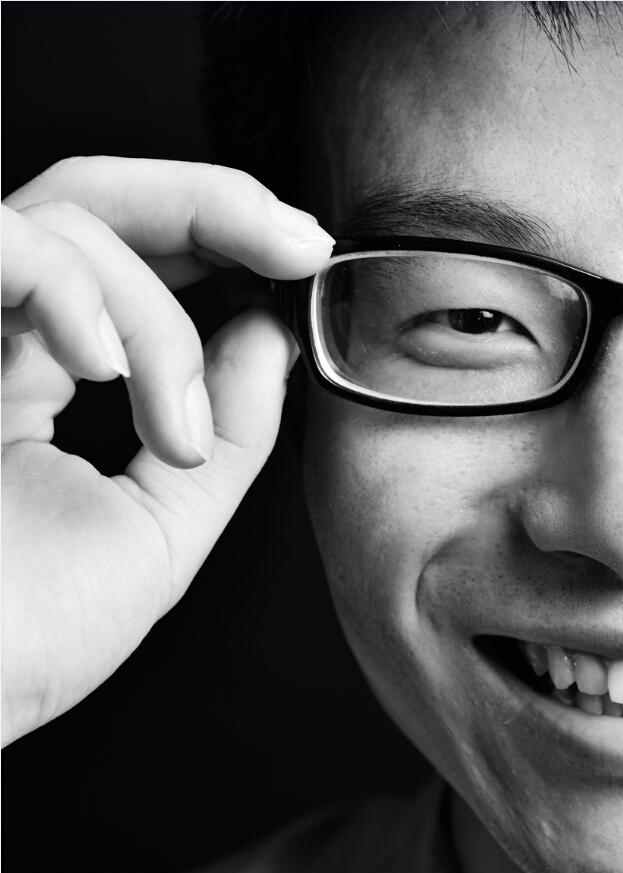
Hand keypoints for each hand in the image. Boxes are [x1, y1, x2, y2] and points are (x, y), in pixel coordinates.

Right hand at [1, 157, 332, 743]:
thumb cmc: (19, 641)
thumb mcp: (159, 527)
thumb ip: (229, 434)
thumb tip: (273, 334)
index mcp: (33, 371)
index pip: (127, 255)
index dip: (220, 230)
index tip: (307, 254)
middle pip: (95, 197)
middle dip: (215, 204)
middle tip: (300, 246)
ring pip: (67, 222)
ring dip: (155, 321)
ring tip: (172, 430)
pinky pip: (0, 243)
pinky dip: (72, 289)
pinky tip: (106, 370)